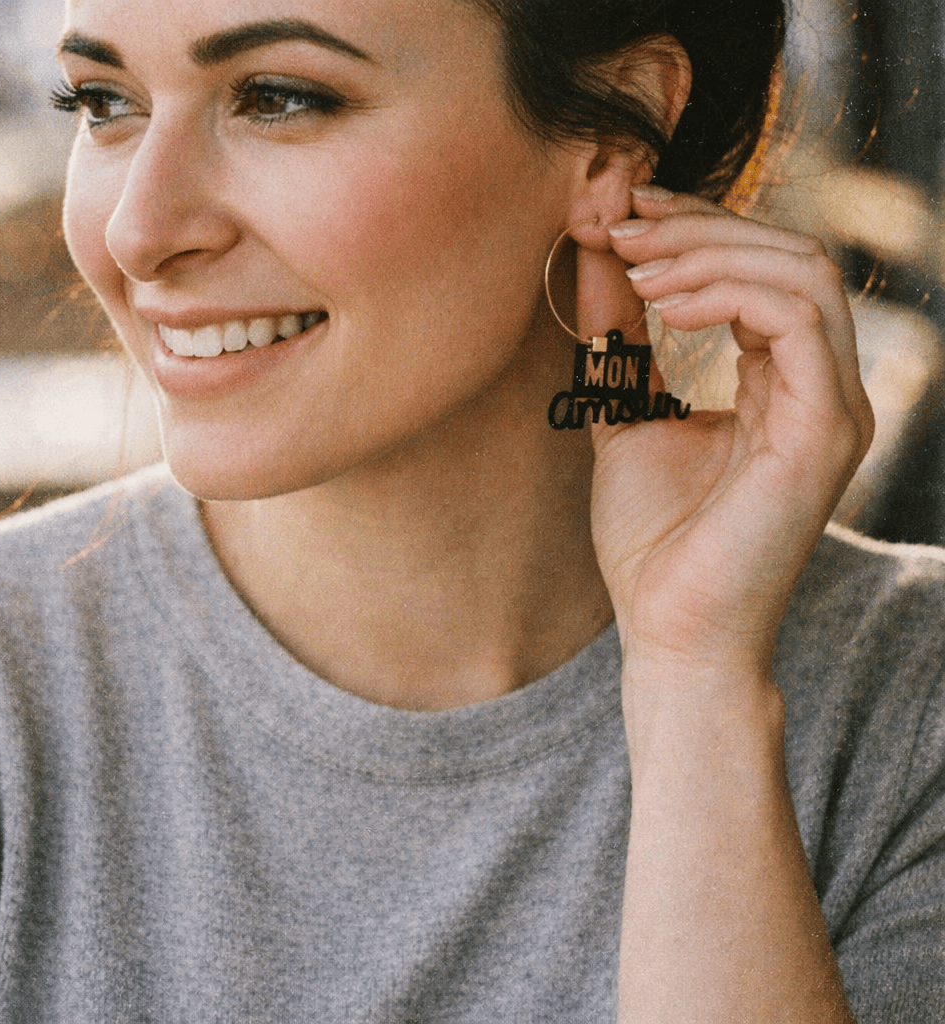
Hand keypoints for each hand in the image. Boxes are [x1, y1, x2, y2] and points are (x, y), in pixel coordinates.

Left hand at [587, 187, 873, 685]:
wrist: (670, 631)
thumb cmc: (652, 541)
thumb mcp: (625, 415)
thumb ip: (619, 339)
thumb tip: (599, 253)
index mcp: (783, 384)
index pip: (763, 270)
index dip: (696, 229)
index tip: (625, 215)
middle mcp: (820, 387)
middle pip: (789, 254)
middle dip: (699, 226)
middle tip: (623, 222)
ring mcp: (833, 408)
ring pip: (801, 272)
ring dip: (710, 250)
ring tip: (634, 260)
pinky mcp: (824, 431)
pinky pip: (795, 319)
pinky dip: (726, 292)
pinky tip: (663, 303)